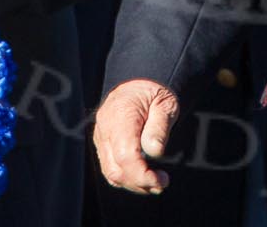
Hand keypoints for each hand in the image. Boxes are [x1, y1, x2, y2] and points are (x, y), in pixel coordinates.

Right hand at [93, 79, 180, 193]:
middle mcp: (105, 127)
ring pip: (111, 172)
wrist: (139, 83)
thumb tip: (154, 152)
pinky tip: (143, 178)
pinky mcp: (102, 144)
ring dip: (134, 183)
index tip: (160, 180)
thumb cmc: (154, 93)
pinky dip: (126, 178)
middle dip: (140, 182)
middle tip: (162, 183)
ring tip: (156, 183)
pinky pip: (110, 168)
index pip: (125, 154)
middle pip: (115, 168)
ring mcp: (101, 137)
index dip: (141, 174)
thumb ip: (160, 127)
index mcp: (121, 114)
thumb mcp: (165, 104)